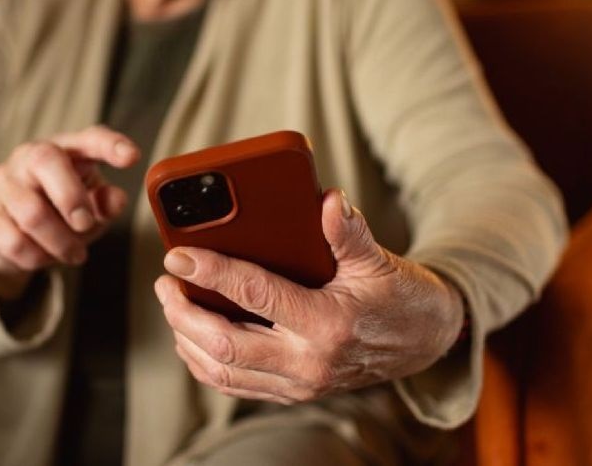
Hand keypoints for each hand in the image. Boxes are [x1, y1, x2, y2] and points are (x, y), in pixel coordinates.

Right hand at [0, 124, 139, 299]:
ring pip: (31, 212)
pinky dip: (36, 257)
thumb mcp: (93, 205)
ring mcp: (4, 180)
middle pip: (46, 161)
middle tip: (85, 224)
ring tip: (75, 254)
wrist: (18, 228)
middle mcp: (30, 156)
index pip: (90, 138)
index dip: (111, 145)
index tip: (132, 157)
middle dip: (71, 198)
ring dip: (59, 242)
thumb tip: (116, 200)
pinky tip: (46, 257)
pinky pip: (12, 240)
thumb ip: (107, 202)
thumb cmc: (65, 209)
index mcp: (67, 149)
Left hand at [154, 189, 464, 404]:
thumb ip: (349, 232)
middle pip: (225, 345)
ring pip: (223, 372)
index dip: (211, 272)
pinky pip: (236, 384)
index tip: (178, 255)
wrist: (425, 342)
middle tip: (166, 282)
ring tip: (173, 304)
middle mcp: (309, 363)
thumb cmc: (400, 297)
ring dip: (188, 339)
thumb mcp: (379, 261)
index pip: (254, 294)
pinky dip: (206, 362)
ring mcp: (300, 384)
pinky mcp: (294, 391)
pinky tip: (193, 336)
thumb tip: (328, 200)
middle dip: (183, 313)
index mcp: (328, 325)